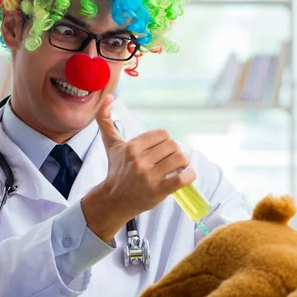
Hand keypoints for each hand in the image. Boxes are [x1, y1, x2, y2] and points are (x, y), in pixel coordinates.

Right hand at [82, 95, 195, 240]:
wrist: (114, 200)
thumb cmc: (116, 170)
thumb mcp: (111, 145)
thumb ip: (106, 120)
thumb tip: (108, 97)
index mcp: (132, 147)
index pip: (163, 134)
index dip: (165, 141)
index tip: (161, 150)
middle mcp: (139, 160)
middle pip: (173, 145)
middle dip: (175, 152)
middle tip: (170, 160)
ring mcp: (149, 176)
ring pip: (180, 158)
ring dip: (183, 163)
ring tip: (177, 168)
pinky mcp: (158, 191)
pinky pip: (182, 178)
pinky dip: (189, 175)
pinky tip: (185, 175)